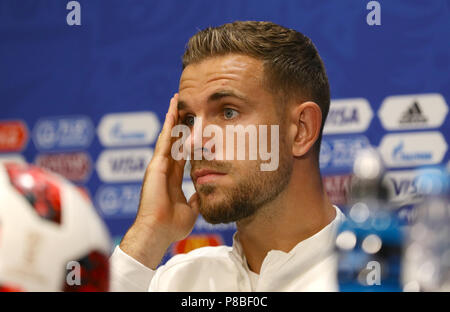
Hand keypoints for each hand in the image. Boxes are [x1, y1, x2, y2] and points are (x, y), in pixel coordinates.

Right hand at [119, 94, 198, 268]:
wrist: (158, 232)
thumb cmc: (171, 225)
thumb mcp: (192, 209)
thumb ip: (197, 197)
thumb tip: (205, 191)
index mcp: (173, 178)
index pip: (182, 153)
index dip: (188, 139)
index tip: (194, 127)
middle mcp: (165, 168)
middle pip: (174, 140)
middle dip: (180, 123)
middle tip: (185, 105)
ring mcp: (159, 165)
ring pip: (167, 136)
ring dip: (173, 118)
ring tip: (177, 100)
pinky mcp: (155, 165)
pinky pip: (163, 141)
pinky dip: (168, 125)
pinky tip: (173, 111)